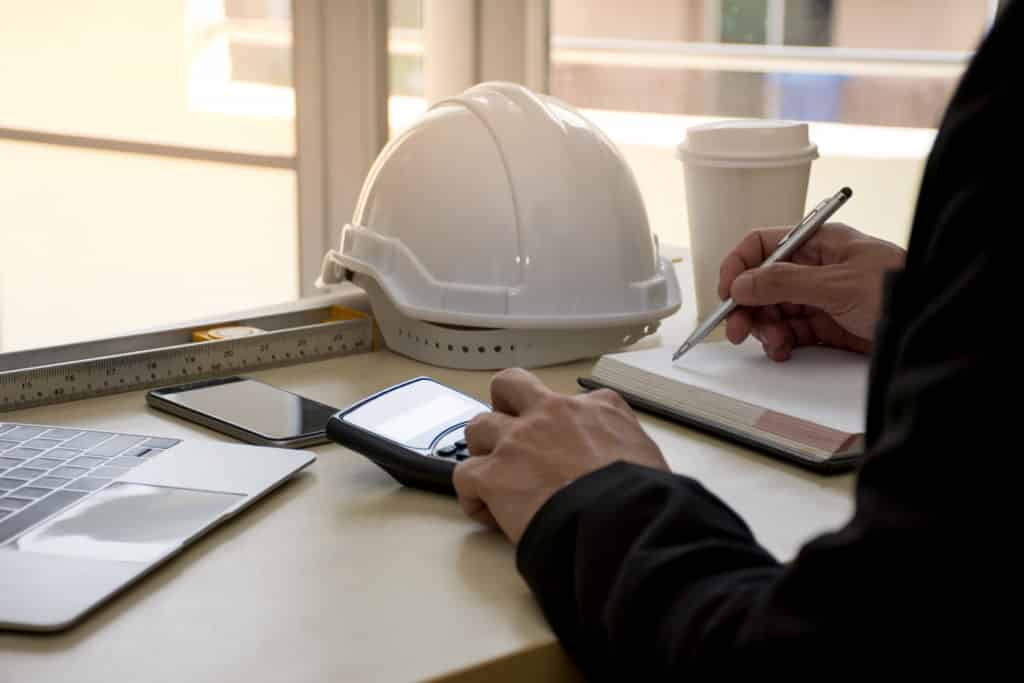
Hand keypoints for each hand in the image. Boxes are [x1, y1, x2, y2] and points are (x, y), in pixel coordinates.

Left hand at [454, 368, 668, 542]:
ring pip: (478, 426)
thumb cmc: (643, 497)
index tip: (563, 448)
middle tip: (510, 434)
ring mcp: (518, 440)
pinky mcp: (493, 474)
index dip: (561, 425)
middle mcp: (551, 413)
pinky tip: (488, 513)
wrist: (621, 519)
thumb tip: (626, 465)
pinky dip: (472, 495)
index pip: (570, 399)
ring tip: (496, 478)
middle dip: (504, 404)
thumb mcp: (649, 454)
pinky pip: (464, 474)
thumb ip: (628, 446)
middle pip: (510, 385)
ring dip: (483, 450)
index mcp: (596, 407)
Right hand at [718, 223, 905, 360]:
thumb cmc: (900, 292)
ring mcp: (821, 298)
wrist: (932, 327)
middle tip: (738, 329)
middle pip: (762, 283)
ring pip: (774, 310)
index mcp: (819, 243)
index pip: (763, 245)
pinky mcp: (828, 326)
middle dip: (747, 306)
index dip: (739, 266)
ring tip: (774, 343)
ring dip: (765, 328)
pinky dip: (781, 343)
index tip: (726, 292)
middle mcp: (816, 268)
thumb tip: (742, 283)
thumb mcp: (838, 285)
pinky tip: (784, 350)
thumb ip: (785, 283)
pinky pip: (791, 332)